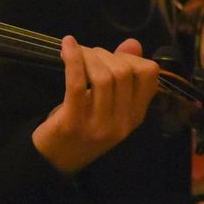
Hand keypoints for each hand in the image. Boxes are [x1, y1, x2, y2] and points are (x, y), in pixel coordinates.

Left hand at [32, 36, 159, 174]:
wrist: (54, 160)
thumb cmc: (82, 126)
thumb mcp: (107, 103)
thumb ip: (122, 74)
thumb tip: (134, 43)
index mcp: (135, 116)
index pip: (150, 75)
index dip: (131, 57)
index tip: (112, 57)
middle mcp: (123, 122)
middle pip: (124, 72)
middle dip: (104, 54)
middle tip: (88, 55)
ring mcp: (99, 125)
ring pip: (103, 76)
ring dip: (89, 56)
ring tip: (75, 53)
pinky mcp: (74, 122)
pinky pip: (77, 84)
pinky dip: (73, 60)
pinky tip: (67, 45)